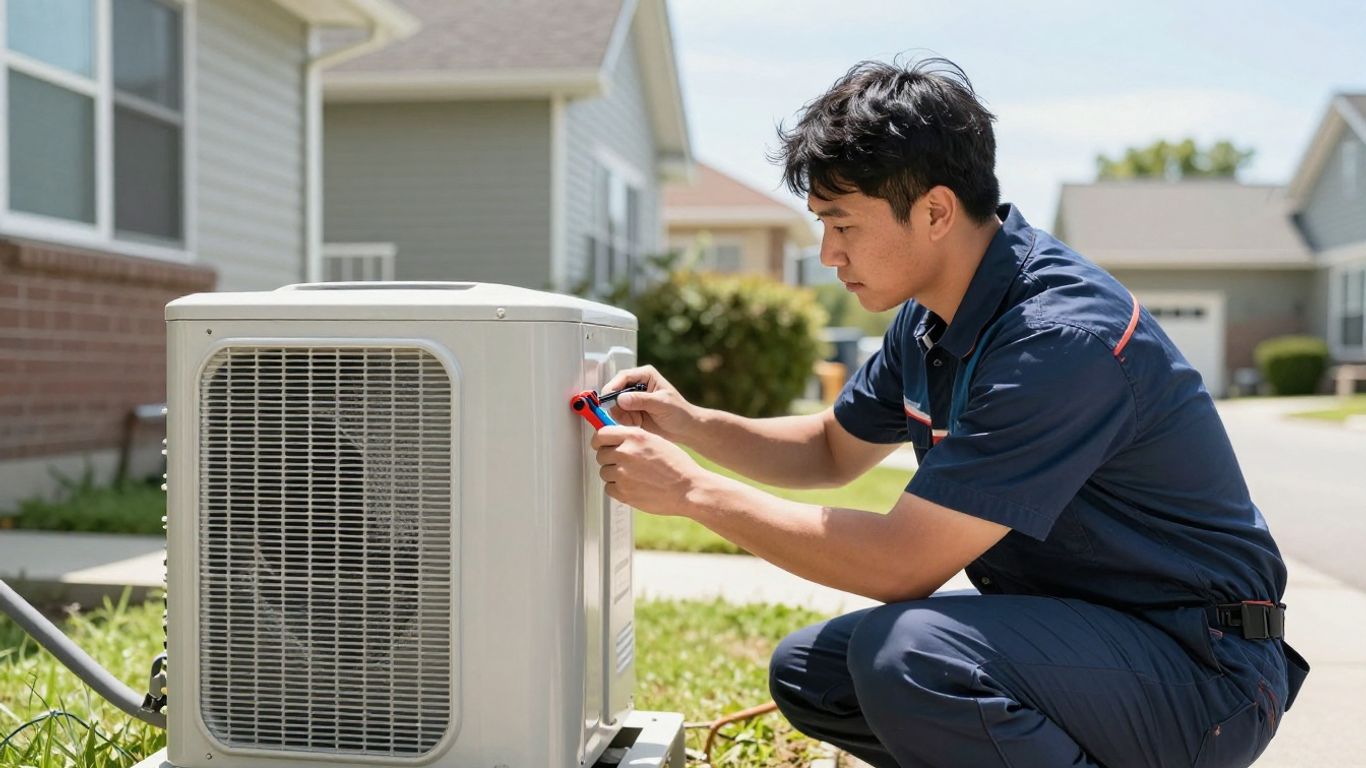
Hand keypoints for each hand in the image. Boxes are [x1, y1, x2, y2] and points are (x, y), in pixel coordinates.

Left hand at [592, 426, 706, 516]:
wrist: (688, 489)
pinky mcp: (623, 492)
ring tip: (634, 476)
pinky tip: (634, 486)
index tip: (600, 444)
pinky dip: (618, 488)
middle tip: (624, 463)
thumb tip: (615, 438)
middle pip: (601, 454)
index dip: (599, 440)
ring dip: (614, 474)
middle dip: (609, 458)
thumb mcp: (656, 441)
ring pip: (605, 472)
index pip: (601, 434)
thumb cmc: (677, 466)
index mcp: (634, 437)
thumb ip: (634, 438)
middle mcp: (625, 453)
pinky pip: (609, 488)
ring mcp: (622, 474)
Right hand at [602, 365, 697, 443]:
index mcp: (645, 375)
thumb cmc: (679, 412)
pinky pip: (618, 416)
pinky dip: (623, 422)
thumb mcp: (661, 404)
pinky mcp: (630, 412)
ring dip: (619, 415)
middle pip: (615, 390)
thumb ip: (641, 400)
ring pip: (614, 405)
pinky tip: (635, 425)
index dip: (613, 386)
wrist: (685, 429)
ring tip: (633, 422)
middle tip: (618, 415)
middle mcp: (636, 385)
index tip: (607, 398)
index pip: (624, 377)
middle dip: (614, 403)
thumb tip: (621, 399)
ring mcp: (632, 400)